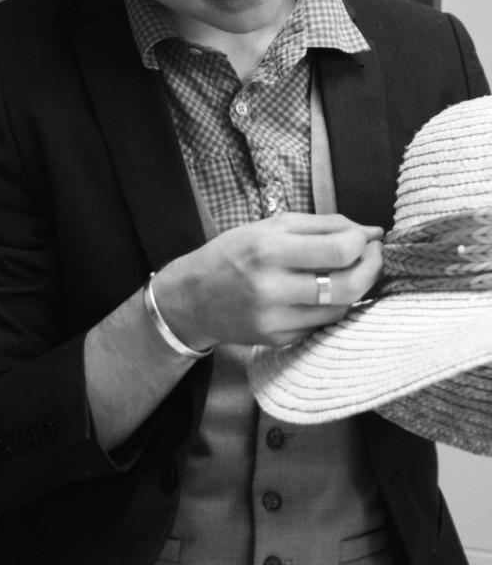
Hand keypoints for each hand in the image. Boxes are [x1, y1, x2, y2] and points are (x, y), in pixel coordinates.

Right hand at [152, 213, 382, 349]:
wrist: (191, 298)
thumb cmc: (232, 253)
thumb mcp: (271, 226)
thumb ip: (324, 225)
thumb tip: (373, 231)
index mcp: (269, 250)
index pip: (340, 251)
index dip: (363, 243)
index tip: (366, 237)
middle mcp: (271, 288)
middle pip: (348, 285)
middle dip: (371, 268)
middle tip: (372, 255)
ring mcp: (275, 319)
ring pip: (340, 308)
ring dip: (355, 288)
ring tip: (350, 271)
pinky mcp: (278, 339)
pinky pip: (322, 323)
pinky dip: (331, 306)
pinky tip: (324, 292)